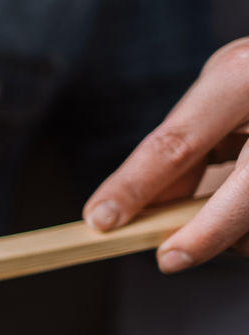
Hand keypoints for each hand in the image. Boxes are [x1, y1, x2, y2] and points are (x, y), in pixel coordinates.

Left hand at [84, 38, 248, 271]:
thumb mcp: (224, 89)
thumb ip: (187, 143)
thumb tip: (146, 206)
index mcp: (242, 76)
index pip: (176, 144)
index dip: (135, 186)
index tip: (101, 220)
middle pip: (245, 193)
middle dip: (205, 234)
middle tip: (169, 258)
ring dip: (235, 230)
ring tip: (215, 219)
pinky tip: (240, 218)